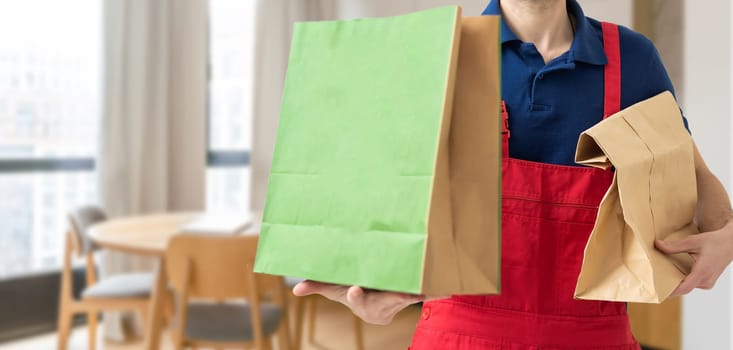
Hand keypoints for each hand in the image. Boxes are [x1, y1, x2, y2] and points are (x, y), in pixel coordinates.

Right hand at [292, 280, 424, 324]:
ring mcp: (396, 301)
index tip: (354, 288)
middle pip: (385, 301)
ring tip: (423, 289)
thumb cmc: (355, 292)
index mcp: (361, 301)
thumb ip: (317, 286)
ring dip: (415, 295)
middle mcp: (380, 304)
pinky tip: (441, 289)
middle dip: (392, 297)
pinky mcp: (410, 297)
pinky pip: (420, 295)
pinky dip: (430, 293)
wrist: (379, 304)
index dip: (356, 295)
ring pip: (405, 298)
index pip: (356, 298)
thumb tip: (294, 288)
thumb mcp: (336, 290)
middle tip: (400, 292)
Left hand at [655, 219, 732, 294]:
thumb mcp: (692, 242)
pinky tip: (675, 271)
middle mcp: (706, 280)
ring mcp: (708, 282)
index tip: (658, 290)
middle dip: (670, 285)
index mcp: (702, 272)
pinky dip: (683, 279)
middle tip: (654, 280)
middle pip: (684, 288)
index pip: (684, 288)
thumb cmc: (715, 241)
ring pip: (688, 286)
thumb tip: (657, 245)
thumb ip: (674, 246)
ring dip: (676, 282)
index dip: (671, 291)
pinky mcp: (708, 280)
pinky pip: (692, 283)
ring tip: (662, 275)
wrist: (731, 242)